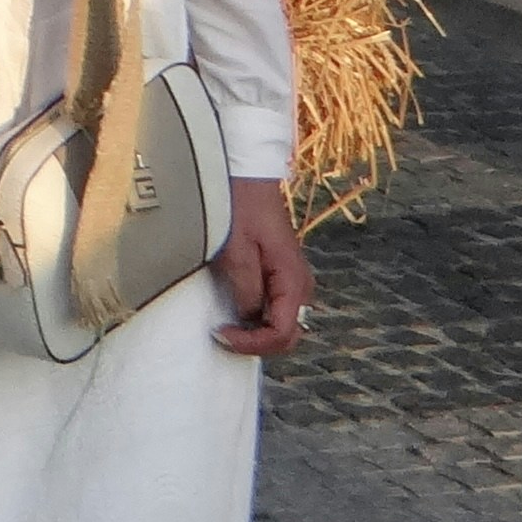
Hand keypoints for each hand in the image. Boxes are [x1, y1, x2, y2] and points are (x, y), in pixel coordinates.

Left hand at [211, 177, 312, 357]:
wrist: (249, 178)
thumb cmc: (241, 209)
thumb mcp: (236, 250)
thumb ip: (245, 288)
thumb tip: (249, 318)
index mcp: (293, 280)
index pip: (282, 333)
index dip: (252, 343)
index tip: (221, 333)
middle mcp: (300, 285)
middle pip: (287, 335)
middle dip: (256, 343)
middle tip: (223, 333)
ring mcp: (292, 281)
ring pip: (282, 325)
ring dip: (256, 332)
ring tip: (227, 322)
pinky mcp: (281, 275)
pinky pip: (275, 309)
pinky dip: (257, 318)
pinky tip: (235, 310)